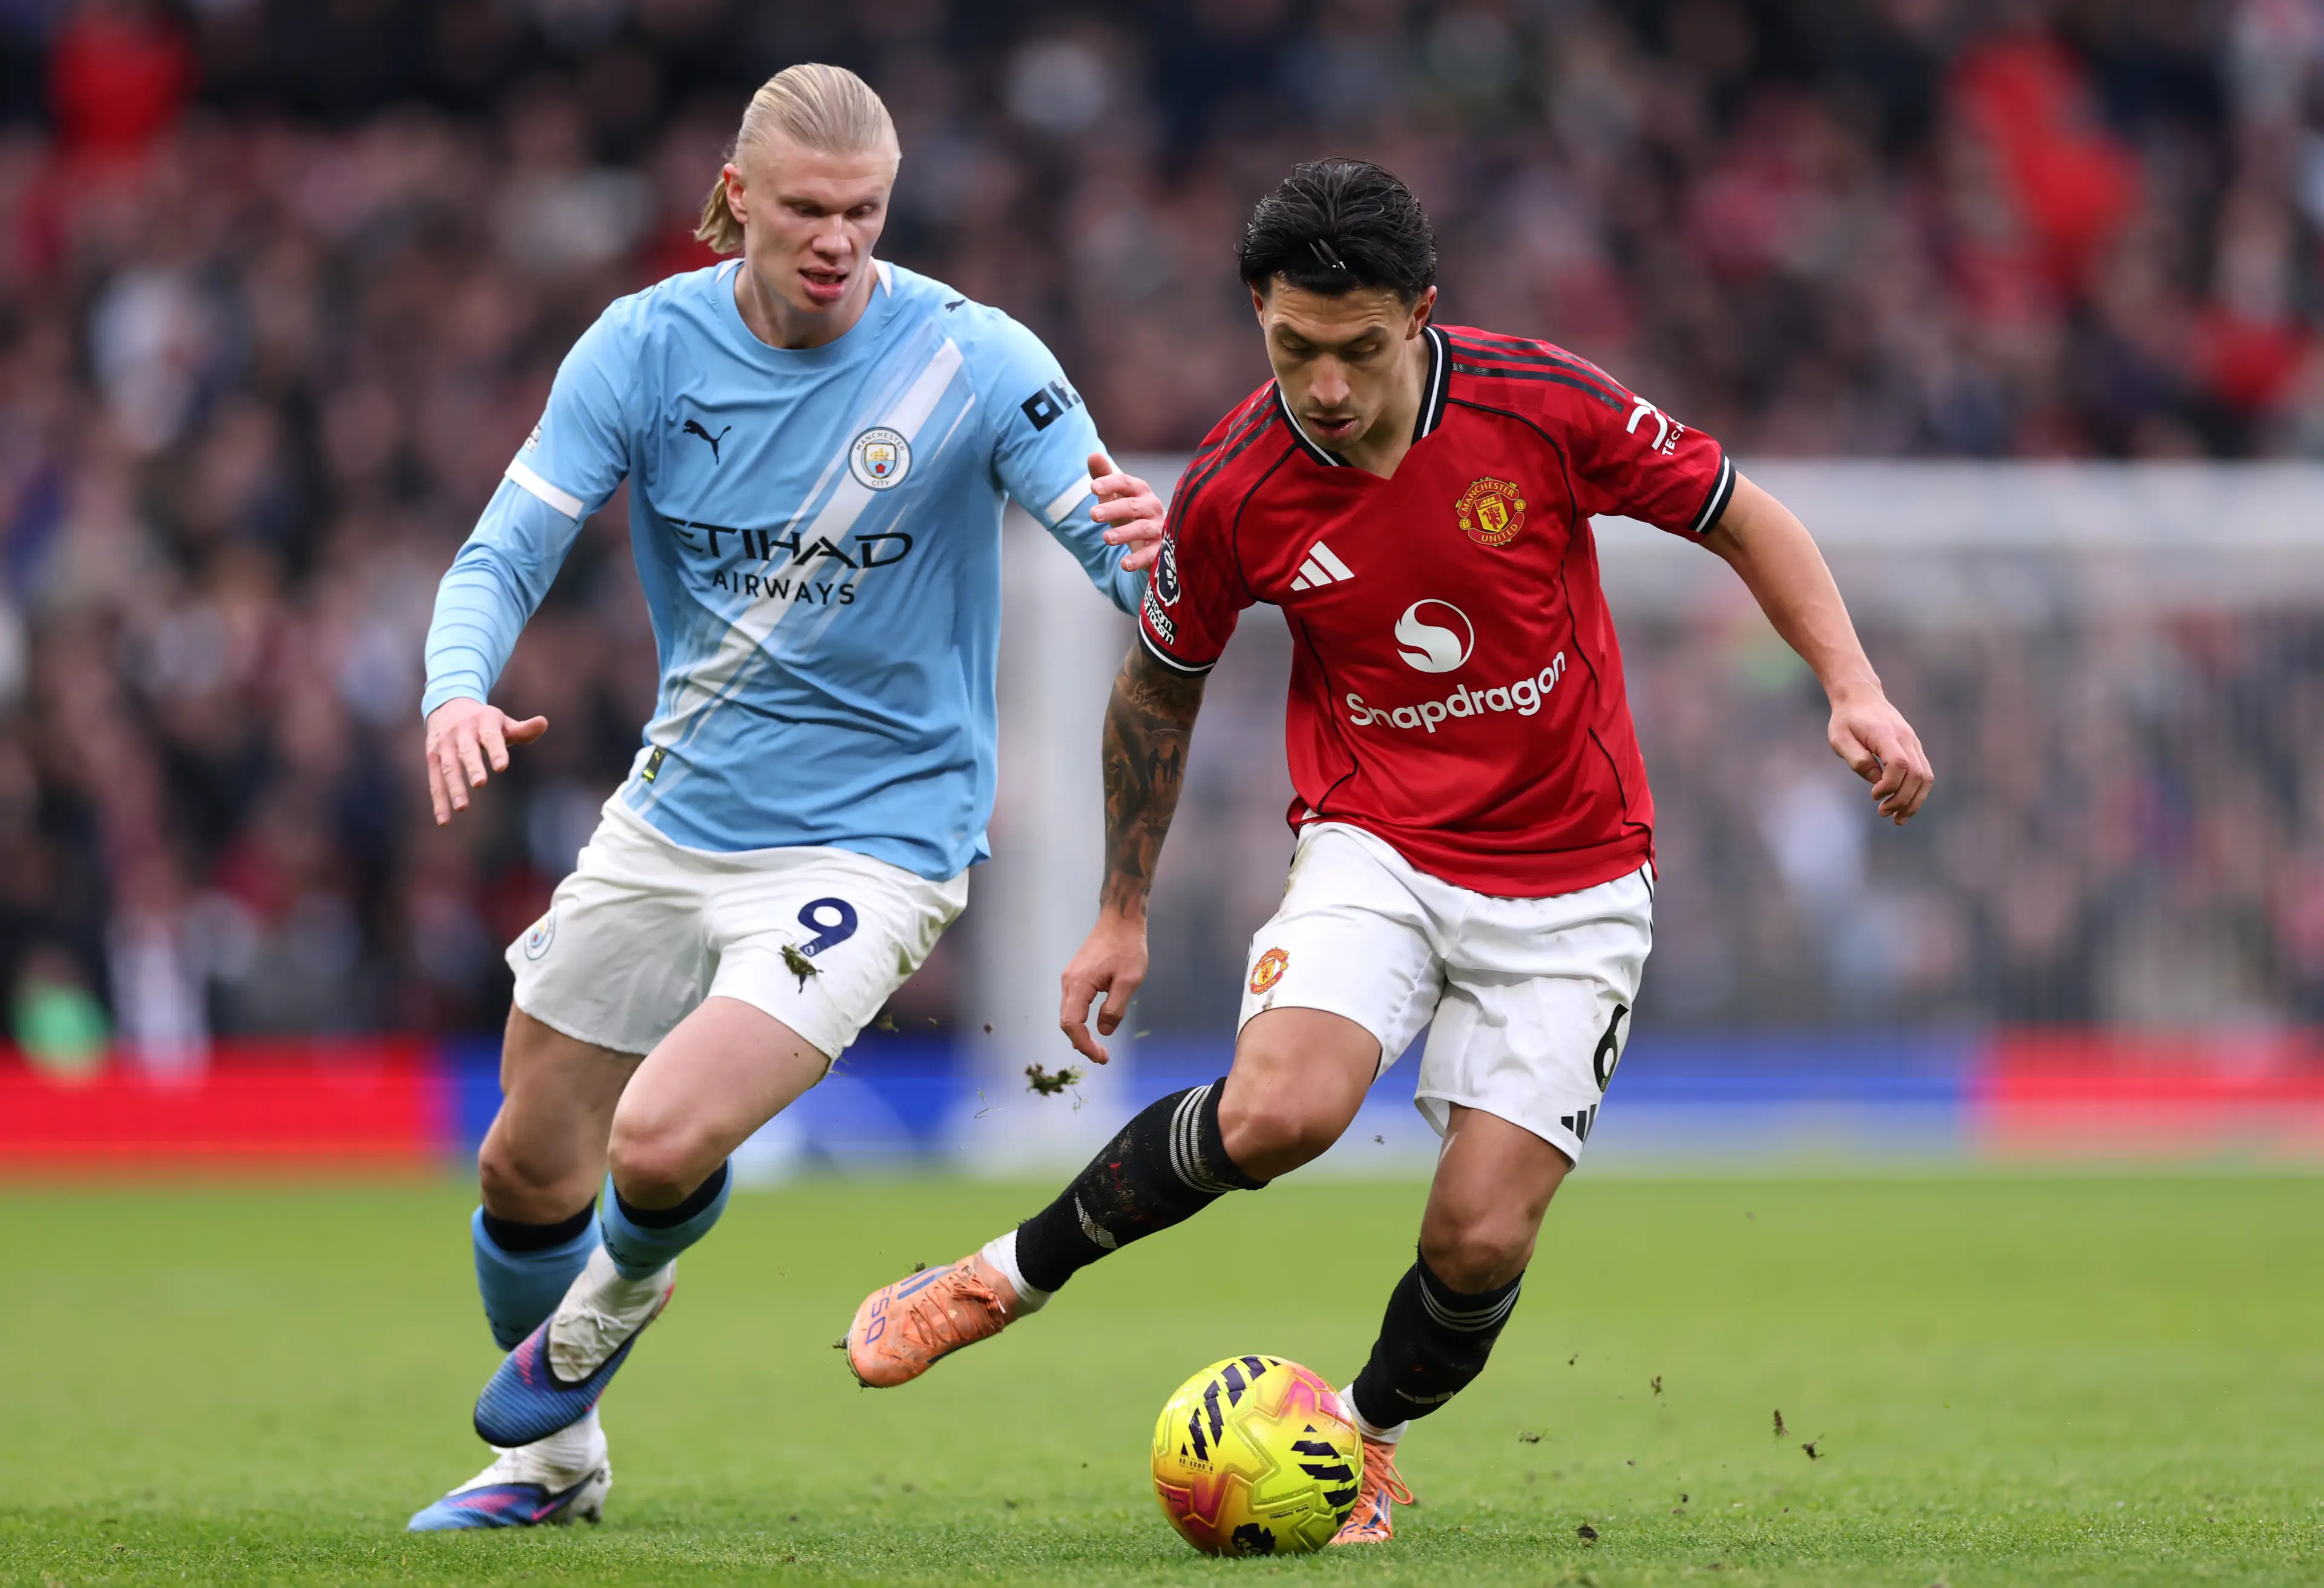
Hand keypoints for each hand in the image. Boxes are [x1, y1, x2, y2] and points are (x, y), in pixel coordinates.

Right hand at [426, 698, 547, 825]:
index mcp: (483, 721)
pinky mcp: (432, 757)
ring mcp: (444, 745)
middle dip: (473, 766)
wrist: (448, 705)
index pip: (490, 736)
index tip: (502, 767)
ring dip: (454, 787)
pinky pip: (435, 781)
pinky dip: (439, 801)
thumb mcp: (503, 722)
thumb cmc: (484, 721)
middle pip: (466, 751)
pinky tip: (444, 820)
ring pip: (448, 767)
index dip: (496, 750)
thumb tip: (544, 723)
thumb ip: (523, 729)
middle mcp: (461, 732)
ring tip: (463, 807)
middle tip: (480, 783)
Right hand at [1059, 908, 1148, 1063]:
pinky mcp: (1077, 975)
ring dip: (1081, 1032)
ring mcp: (1071, 977)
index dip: (1084, 1044)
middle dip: (1082, 1043)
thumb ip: (1115, 1008)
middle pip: (1067, 1021)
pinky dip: (1081, 1019)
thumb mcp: (1129, 980)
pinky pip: (1074, 1003)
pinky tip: (1094, 1026)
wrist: (1121, 919)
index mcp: (1079, 984)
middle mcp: (1069, 982)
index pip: (1072, 1024)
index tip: (1101, 1057)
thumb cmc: (1127, 947)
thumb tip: (1103, 1032)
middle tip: (1103, 1056)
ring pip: (1069, 1013)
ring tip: (1099, 1047)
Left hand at [1088, 450, 1164, 572]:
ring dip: (1124, 533)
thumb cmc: (1130, 512)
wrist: (1153, 538)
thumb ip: (1104, 477)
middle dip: (1113, 509)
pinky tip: (1124, 564)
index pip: (1126, 483)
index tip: (1093, 487)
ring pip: (1142, 529)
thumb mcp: (1115, 496)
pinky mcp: (1161, 549)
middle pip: (1132, 506)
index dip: (1110, 483)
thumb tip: (1093, 455)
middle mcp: (1151, 506)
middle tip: (1093, 515)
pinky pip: (1151, 554)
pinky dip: (1138, 559)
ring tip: (1106, 538)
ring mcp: (1158, 528)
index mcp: (1140, 490)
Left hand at [1828, 690, 1932, 823]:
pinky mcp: (1915, 748)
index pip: (1899, 764)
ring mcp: (1914, 743)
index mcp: (1886, 735)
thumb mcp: (1839, 738)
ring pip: (1926, 777)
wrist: (1861, 697)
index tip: (1873, 795)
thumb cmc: (1847, 720)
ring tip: (1898, 819)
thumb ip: (1857, 759)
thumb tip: (1876, 780)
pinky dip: (1918, 793)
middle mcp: (1906, 739)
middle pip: (1917, 775)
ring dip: (1914, 801)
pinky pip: (1925, 773)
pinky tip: (1905, 807)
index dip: (1890, 785)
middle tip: (1883, 813)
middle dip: (1902, 799)